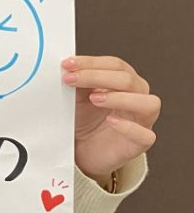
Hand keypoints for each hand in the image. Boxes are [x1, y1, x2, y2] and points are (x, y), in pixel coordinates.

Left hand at [61, 55, 159, 185]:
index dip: (91, 63)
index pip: (115, 65)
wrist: (83, 150)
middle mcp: (138, 97)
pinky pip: (145, 134)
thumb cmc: (84, 119)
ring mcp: (142, 120)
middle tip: (71, 79)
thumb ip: (77, 81)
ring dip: (120, 98)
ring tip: (94, 98)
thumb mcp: (77, 96)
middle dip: (97, 76)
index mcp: (124, 82)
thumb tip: (66, 67)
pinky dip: (128, 126)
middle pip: (128, 80)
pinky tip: (111, 121)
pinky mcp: (141, 142)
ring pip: (147, 103)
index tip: (68, 64)